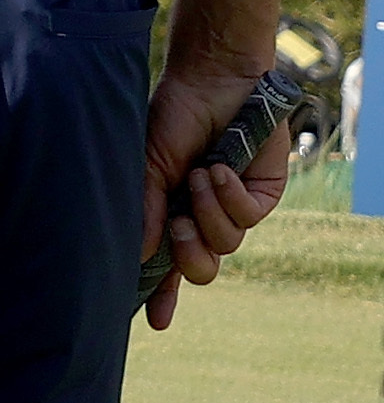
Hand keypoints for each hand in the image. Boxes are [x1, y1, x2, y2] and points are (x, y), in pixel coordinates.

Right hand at [136, 59, 289, 329]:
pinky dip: (230, 195)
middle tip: (177, 224)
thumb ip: (144, 208)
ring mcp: (233, 205)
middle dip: (189, 255)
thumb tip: (139, 254)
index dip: (159, 294)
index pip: (164, 263)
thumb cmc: (172, 116)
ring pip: (227, 244)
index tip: (155, 322)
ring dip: (209, 212)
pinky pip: (250, 216)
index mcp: (168, 211)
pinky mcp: (263, 192)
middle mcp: (201, 214)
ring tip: (198, 176)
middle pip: (202, 267)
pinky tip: (219, 169)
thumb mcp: (146, 163)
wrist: (211, 79)